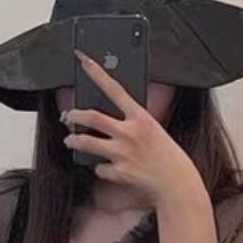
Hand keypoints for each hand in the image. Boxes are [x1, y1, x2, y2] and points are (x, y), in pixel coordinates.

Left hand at [61, 50, 204, 208]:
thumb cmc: (165, 155)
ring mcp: (123, 153)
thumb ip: (131, 121)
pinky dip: (100, 168)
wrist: (176, 182)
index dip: (97, 72)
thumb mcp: (152, 129)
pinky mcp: (119, 172)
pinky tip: (108, 168)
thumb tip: (105, 119)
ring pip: (86, 142)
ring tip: (69, 140)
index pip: (115, 89)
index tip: (83, 59)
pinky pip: (99, 168)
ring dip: (73, 140)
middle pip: (92, 117)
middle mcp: (130, 133)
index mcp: (141, 117)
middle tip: (66, 116)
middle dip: (74, 115)